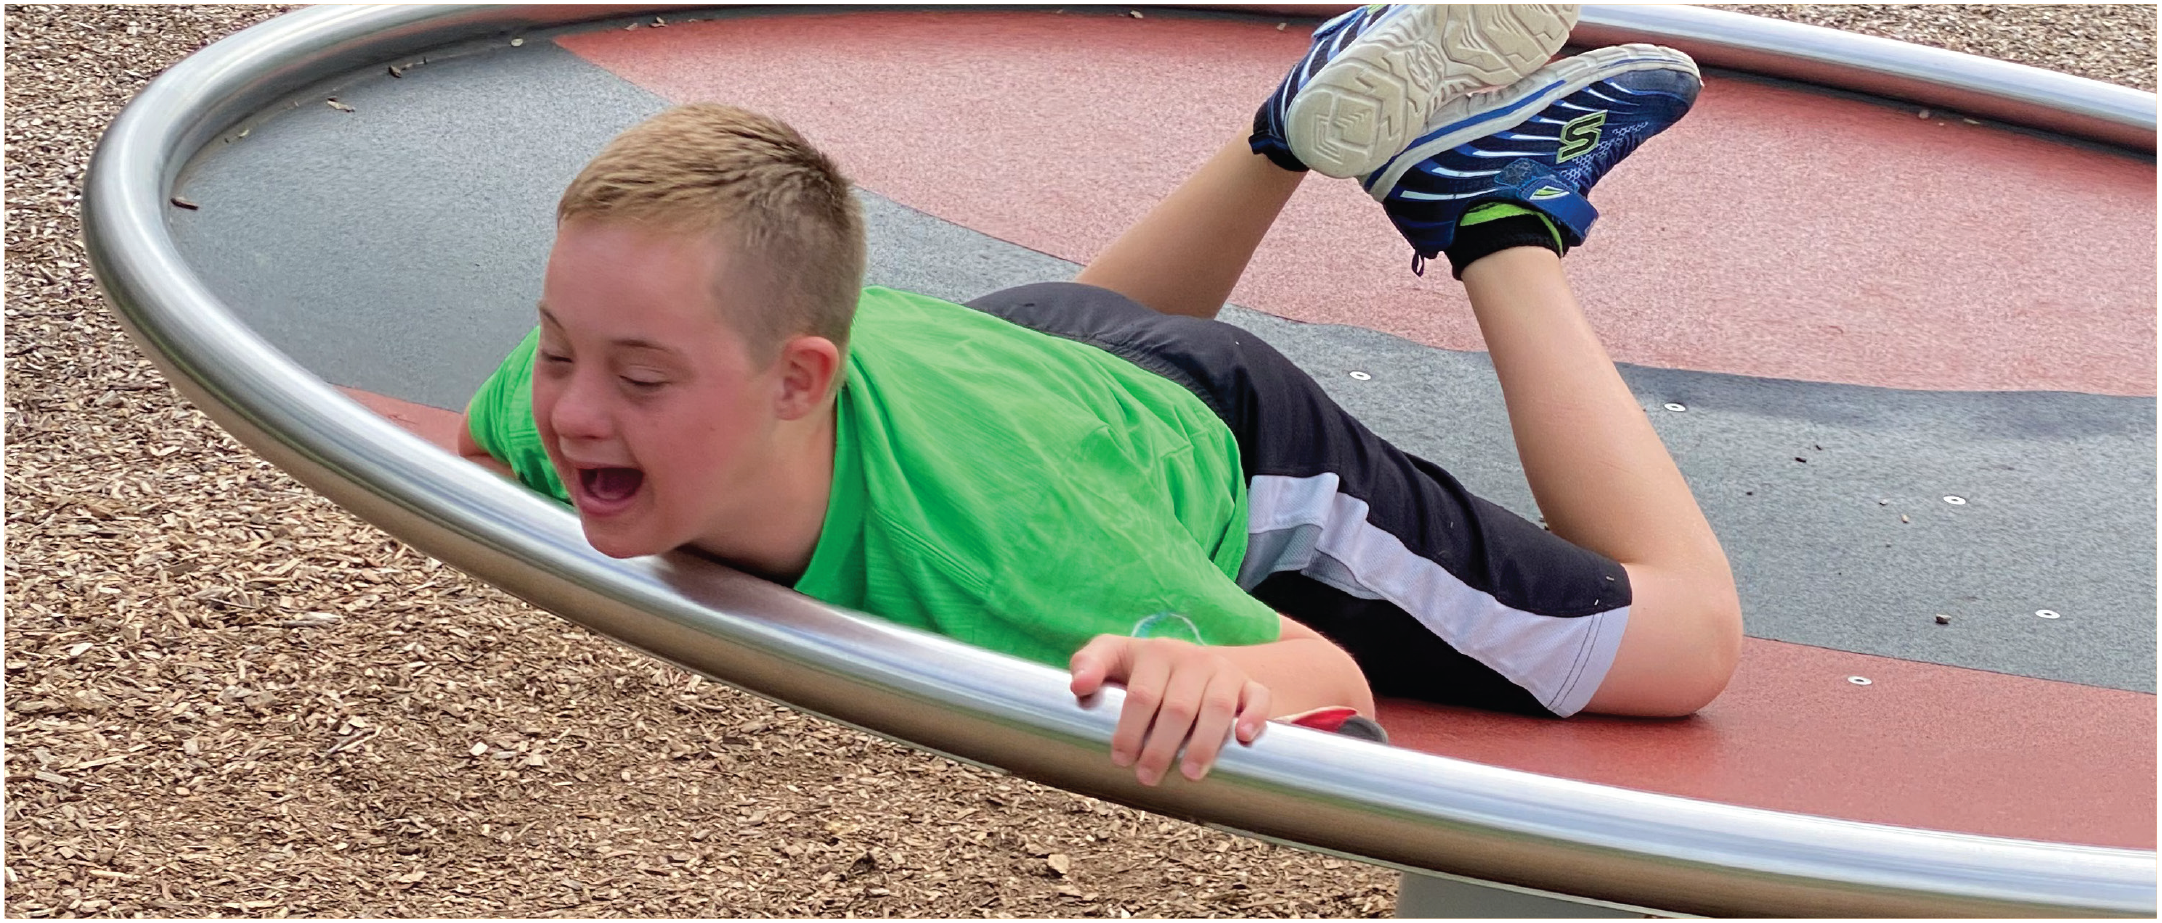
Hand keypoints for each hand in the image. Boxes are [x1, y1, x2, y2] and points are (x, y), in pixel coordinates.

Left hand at [1068, 635, 1271, 785]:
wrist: (1195, 663)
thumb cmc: (1145, 670)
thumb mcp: (1114, 657)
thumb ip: (1088, 664)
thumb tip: (1078, 686)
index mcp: (1155, 653)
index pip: (1141, 694)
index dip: (1129, 729)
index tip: (1120, 759)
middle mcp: (1191, 659)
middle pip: (1177, 707)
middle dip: (1161, 747)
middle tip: (1147, 778)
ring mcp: (1223, 672)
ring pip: (1217, 706)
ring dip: (1204, 743)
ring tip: (1190, 775)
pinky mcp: (1249, 685)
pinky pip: (1259, 697)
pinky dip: (1254, 716)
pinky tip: (1242, 737)